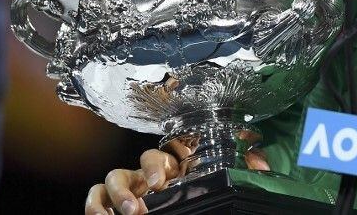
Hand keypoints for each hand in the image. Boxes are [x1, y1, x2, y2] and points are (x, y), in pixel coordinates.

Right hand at [83, 143, 269, 214]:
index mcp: (179, 165)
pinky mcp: (112, 206)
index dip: (164, 158)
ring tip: (129, 212)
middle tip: (151, 195)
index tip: (166, 178)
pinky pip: (95, 198)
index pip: (169, 148)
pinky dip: (95, 205)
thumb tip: (261, 163)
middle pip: (143, 158)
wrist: (192, 209)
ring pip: (112, 177)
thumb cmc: (204, 197)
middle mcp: (151, 174)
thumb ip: (243, 171)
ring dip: (116, 194)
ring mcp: (130, 189)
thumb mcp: (221, 183)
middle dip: (144, 174)